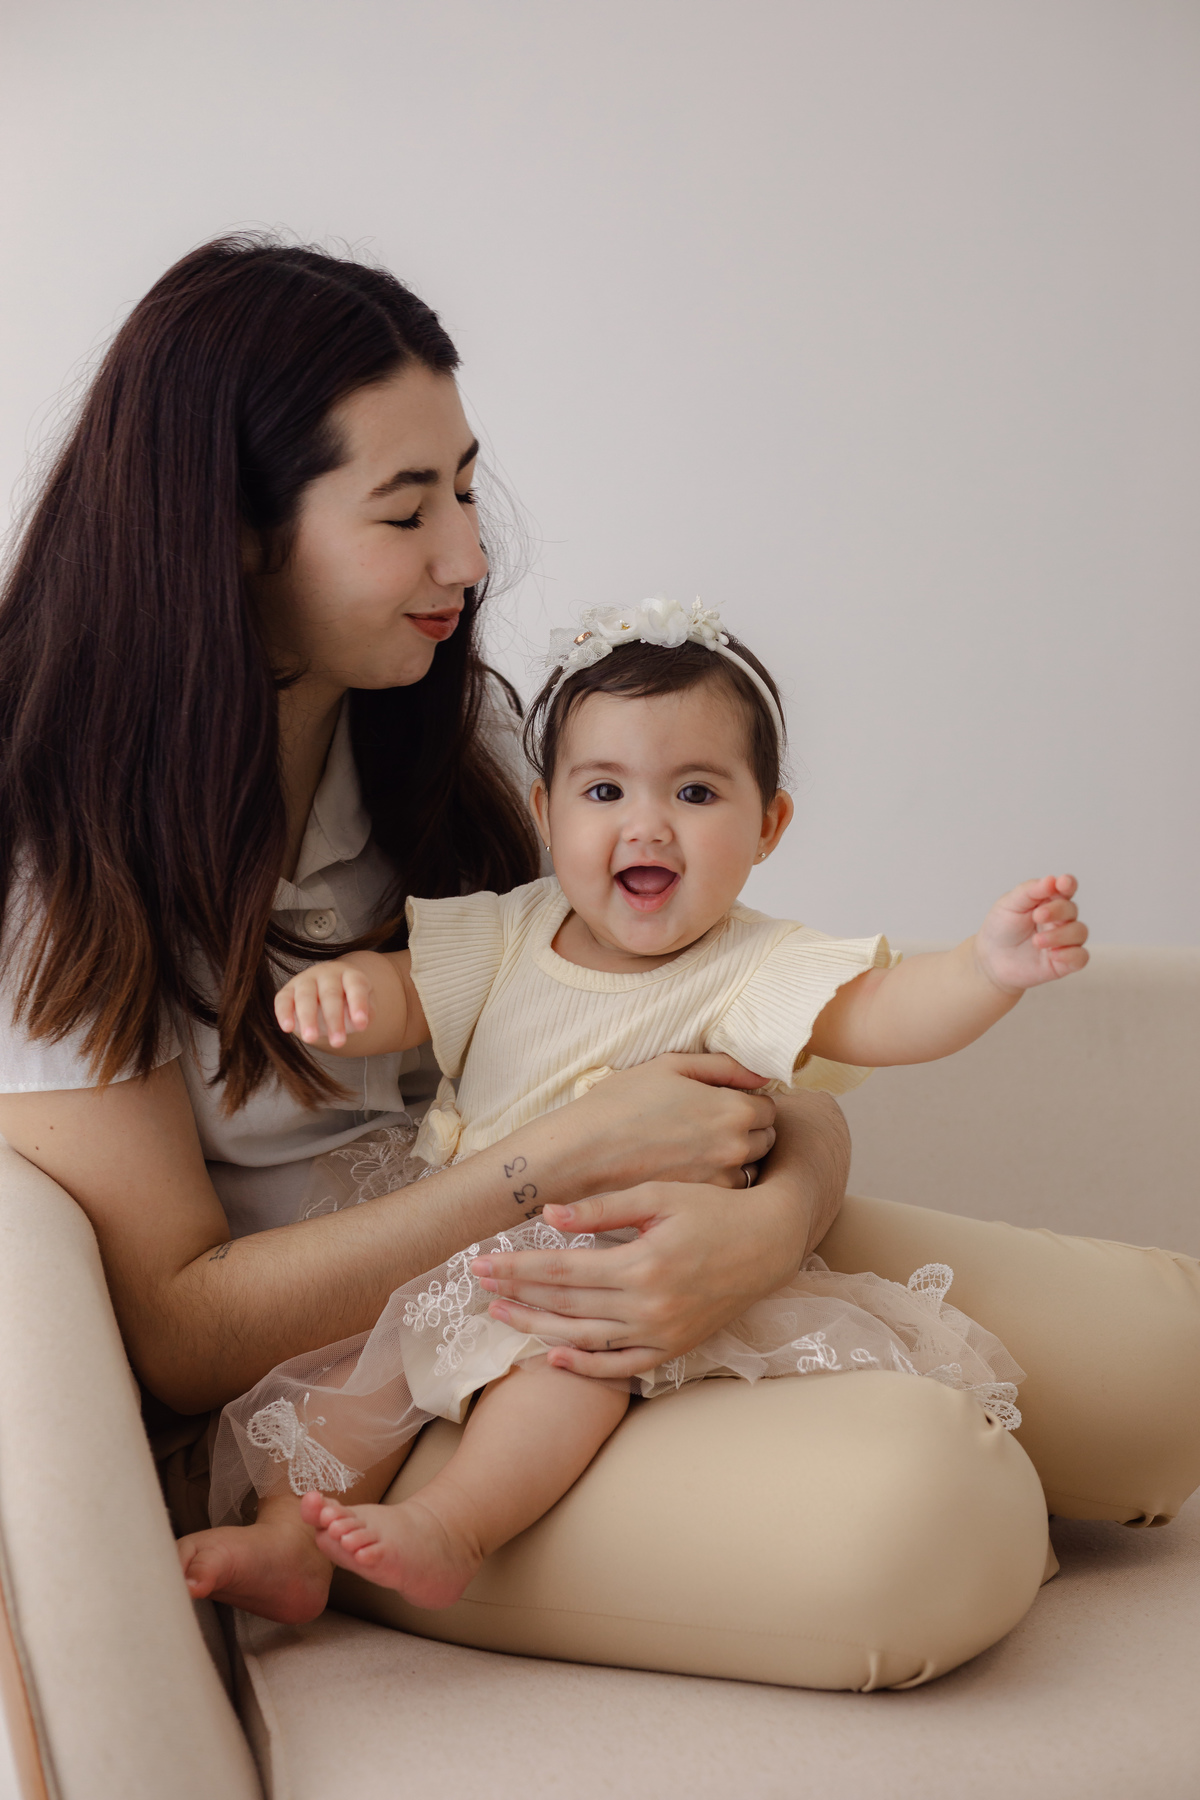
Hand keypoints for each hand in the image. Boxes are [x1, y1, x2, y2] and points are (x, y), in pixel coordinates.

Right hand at [275, 959, 373, 1047]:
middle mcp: (327, 973)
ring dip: (308, 1018)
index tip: (361, 1025)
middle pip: (330, 994)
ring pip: (305, 996)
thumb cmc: (349, 1004)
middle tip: (338, 1043)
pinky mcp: (287, 990)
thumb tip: (358, 1024)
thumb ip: (363, 1016)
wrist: (328, 995)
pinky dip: (284, 1013)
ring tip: (311, 1039)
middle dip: (334, 1019)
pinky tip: (288, 1028)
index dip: (359, 1005)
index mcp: (350, 975)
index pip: (356, 986)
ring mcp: (305, 980)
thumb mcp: (362, 1009)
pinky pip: (283, 1000)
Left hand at [470, 1177, 804, 1378]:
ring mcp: (661, 1334)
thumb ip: (603, 1209)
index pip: (561, 1271)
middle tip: (478, 1287)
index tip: (481, 1263)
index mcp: (642, 1265)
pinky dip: (585, 1367)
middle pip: (565, 1306)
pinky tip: (553, 1358)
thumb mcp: (660, 1196)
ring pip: (584, 1340)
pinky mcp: (673, 1348)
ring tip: (502, 1318)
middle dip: (516, 1296)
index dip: (516, 1268)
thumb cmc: (714, 1210)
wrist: (769, 1244)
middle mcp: (648, 1306)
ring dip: (537, 1330)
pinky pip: (621, 1367)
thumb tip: (549, 1214)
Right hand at [553, 1053, 776, 1192]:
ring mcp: (721, 1181)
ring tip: (696, 1152)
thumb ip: (723, 1066)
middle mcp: (736, 1149)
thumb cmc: (620, 1105)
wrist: (581, 1155)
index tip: (721, 1104)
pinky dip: (716, 1184)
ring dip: (734, 1160)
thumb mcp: (670, 1067)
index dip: (746, 1102)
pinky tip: (687, 1173)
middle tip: (708, 1128)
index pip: (769, 1108)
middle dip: (746, 1131)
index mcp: (733, 1109)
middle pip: (766, 1140)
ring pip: (749, 1169)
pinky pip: (727, 1193)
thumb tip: (763, 1072)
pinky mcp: (703, 1206)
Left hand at [974, 874, 1088, 993]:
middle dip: (1057, 911)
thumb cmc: (1001, 927)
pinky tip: (1052, 954)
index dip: (1068, 884)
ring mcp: (1063, 940)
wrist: (989, 957)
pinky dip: (1071, 955)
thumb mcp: (1009, 904)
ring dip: (1060, 935)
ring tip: (1036, 941)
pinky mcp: (1063, 962)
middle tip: (1037, 916)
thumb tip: (1052, 879)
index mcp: (1048, 900)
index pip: (1066, 888)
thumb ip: (1030, 890)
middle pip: (1072, 909)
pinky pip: (1081, 957)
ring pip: (1079, 932)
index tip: (1063, 883)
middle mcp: (1060, 919)